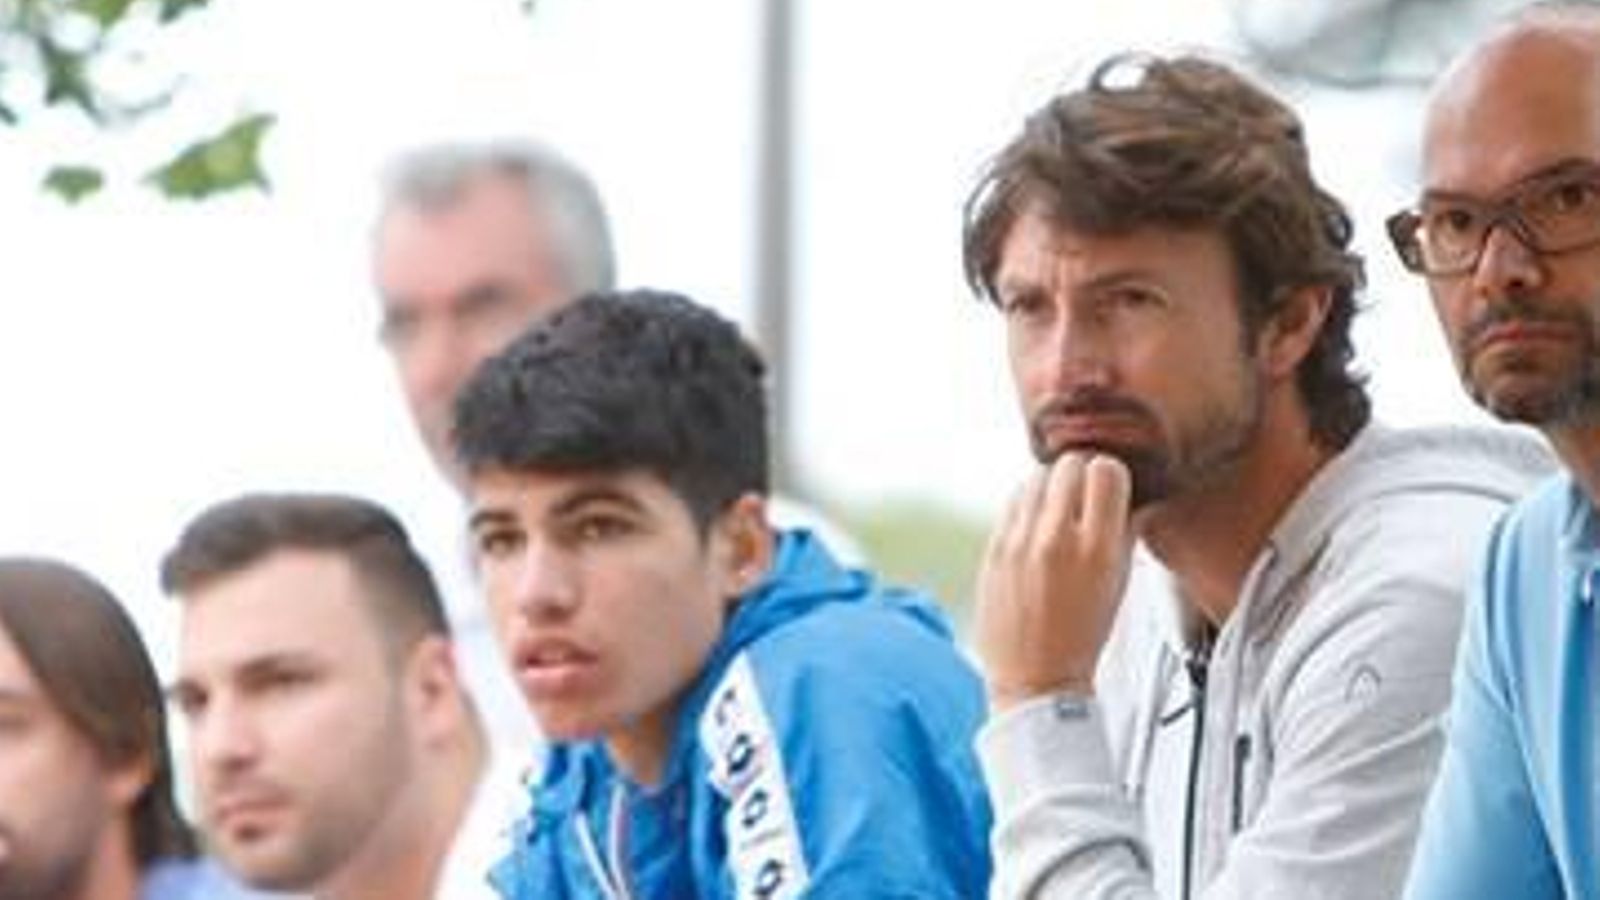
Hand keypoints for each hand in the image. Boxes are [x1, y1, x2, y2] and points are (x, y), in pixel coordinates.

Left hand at [975, 452, 1132, 710]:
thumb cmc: (1082, 635)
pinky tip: (1035, 525)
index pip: (1106, 471)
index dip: (1111, 476)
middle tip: (1084, 496)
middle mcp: (1056, 539)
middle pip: (1069, 464)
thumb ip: (1125, 531)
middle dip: (1081, 475)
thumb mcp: (1118, 583)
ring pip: (1036, 476)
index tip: (1110, 489)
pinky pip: (1013, 501)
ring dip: (1052, 485)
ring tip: (1058, 510)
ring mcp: (1020, 542)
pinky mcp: (993, 548)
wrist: (1035, 678)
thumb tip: (1129, 493)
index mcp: (1097, 549)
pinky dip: (1028, 504)